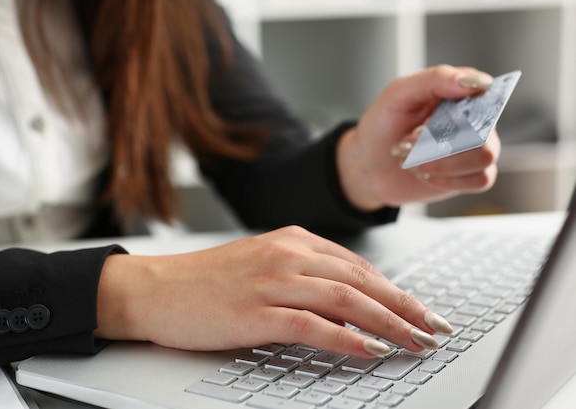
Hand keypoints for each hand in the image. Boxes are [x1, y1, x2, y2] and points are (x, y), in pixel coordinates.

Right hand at [95, 226, 451, 356]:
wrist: (158, 288)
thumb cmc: (208, 280)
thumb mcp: (261, 263)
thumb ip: (302, 272)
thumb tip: (344, 295)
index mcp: (291, 241)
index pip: (357, 266)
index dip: (395, 290)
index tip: (420, 309)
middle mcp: (287, 256)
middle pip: (360, 281)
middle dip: (405, 306)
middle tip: (434, 327)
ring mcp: (272, 282)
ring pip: (345, 300)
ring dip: (387, 323)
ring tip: (416, 342)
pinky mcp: (256, 312)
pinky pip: (313, 325)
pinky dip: (347, 338)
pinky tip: (370, 350)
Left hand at [336, 64, 499, 210]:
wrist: (369, 166)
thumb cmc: (382, 126)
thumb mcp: (398, 94)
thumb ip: (435, 79)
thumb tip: (475, 82)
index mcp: (459, 92)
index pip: (485, 90)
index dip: (468, 106)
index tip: (435, 117)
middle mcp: (473, 118)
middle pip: (485, 130)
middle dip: (441, 141)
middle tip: (409, 140)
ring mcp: (474, 148)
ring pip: (484, 157)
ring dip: (442, 161)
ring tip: (414, 159)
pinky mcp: (469, 175)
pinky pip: (480, 180)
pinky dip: (448, 179)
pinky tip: (426, 173)